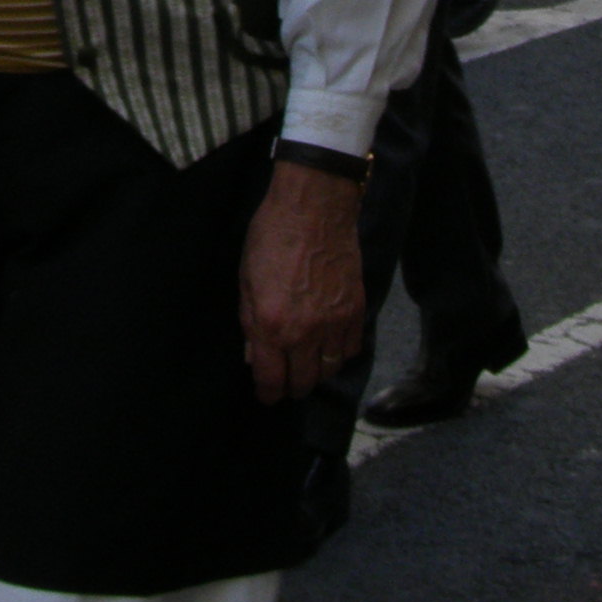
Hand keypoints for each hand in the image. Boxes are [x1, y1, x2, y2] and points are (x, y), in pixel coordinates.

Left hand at [239, 162, 366, 403]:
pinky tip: (329, 343)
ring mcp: (334, 324)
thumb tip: (254, 355)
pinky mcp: (356, 311)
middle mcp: (305, 333)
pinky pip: (351, 349)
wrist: (314, 208)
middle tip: (287, 378)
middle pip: (304, 382)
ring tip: (308, 361)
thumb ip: (249, 323)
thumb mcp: (246, 279)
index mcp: (271, 325)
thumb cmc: (271, 237)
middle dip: (292, 386)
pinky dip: (339, 353)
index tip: (267, 394)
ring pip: (330, 370)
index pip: (272, 380)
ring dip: (317, 371)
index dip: (268, 394)